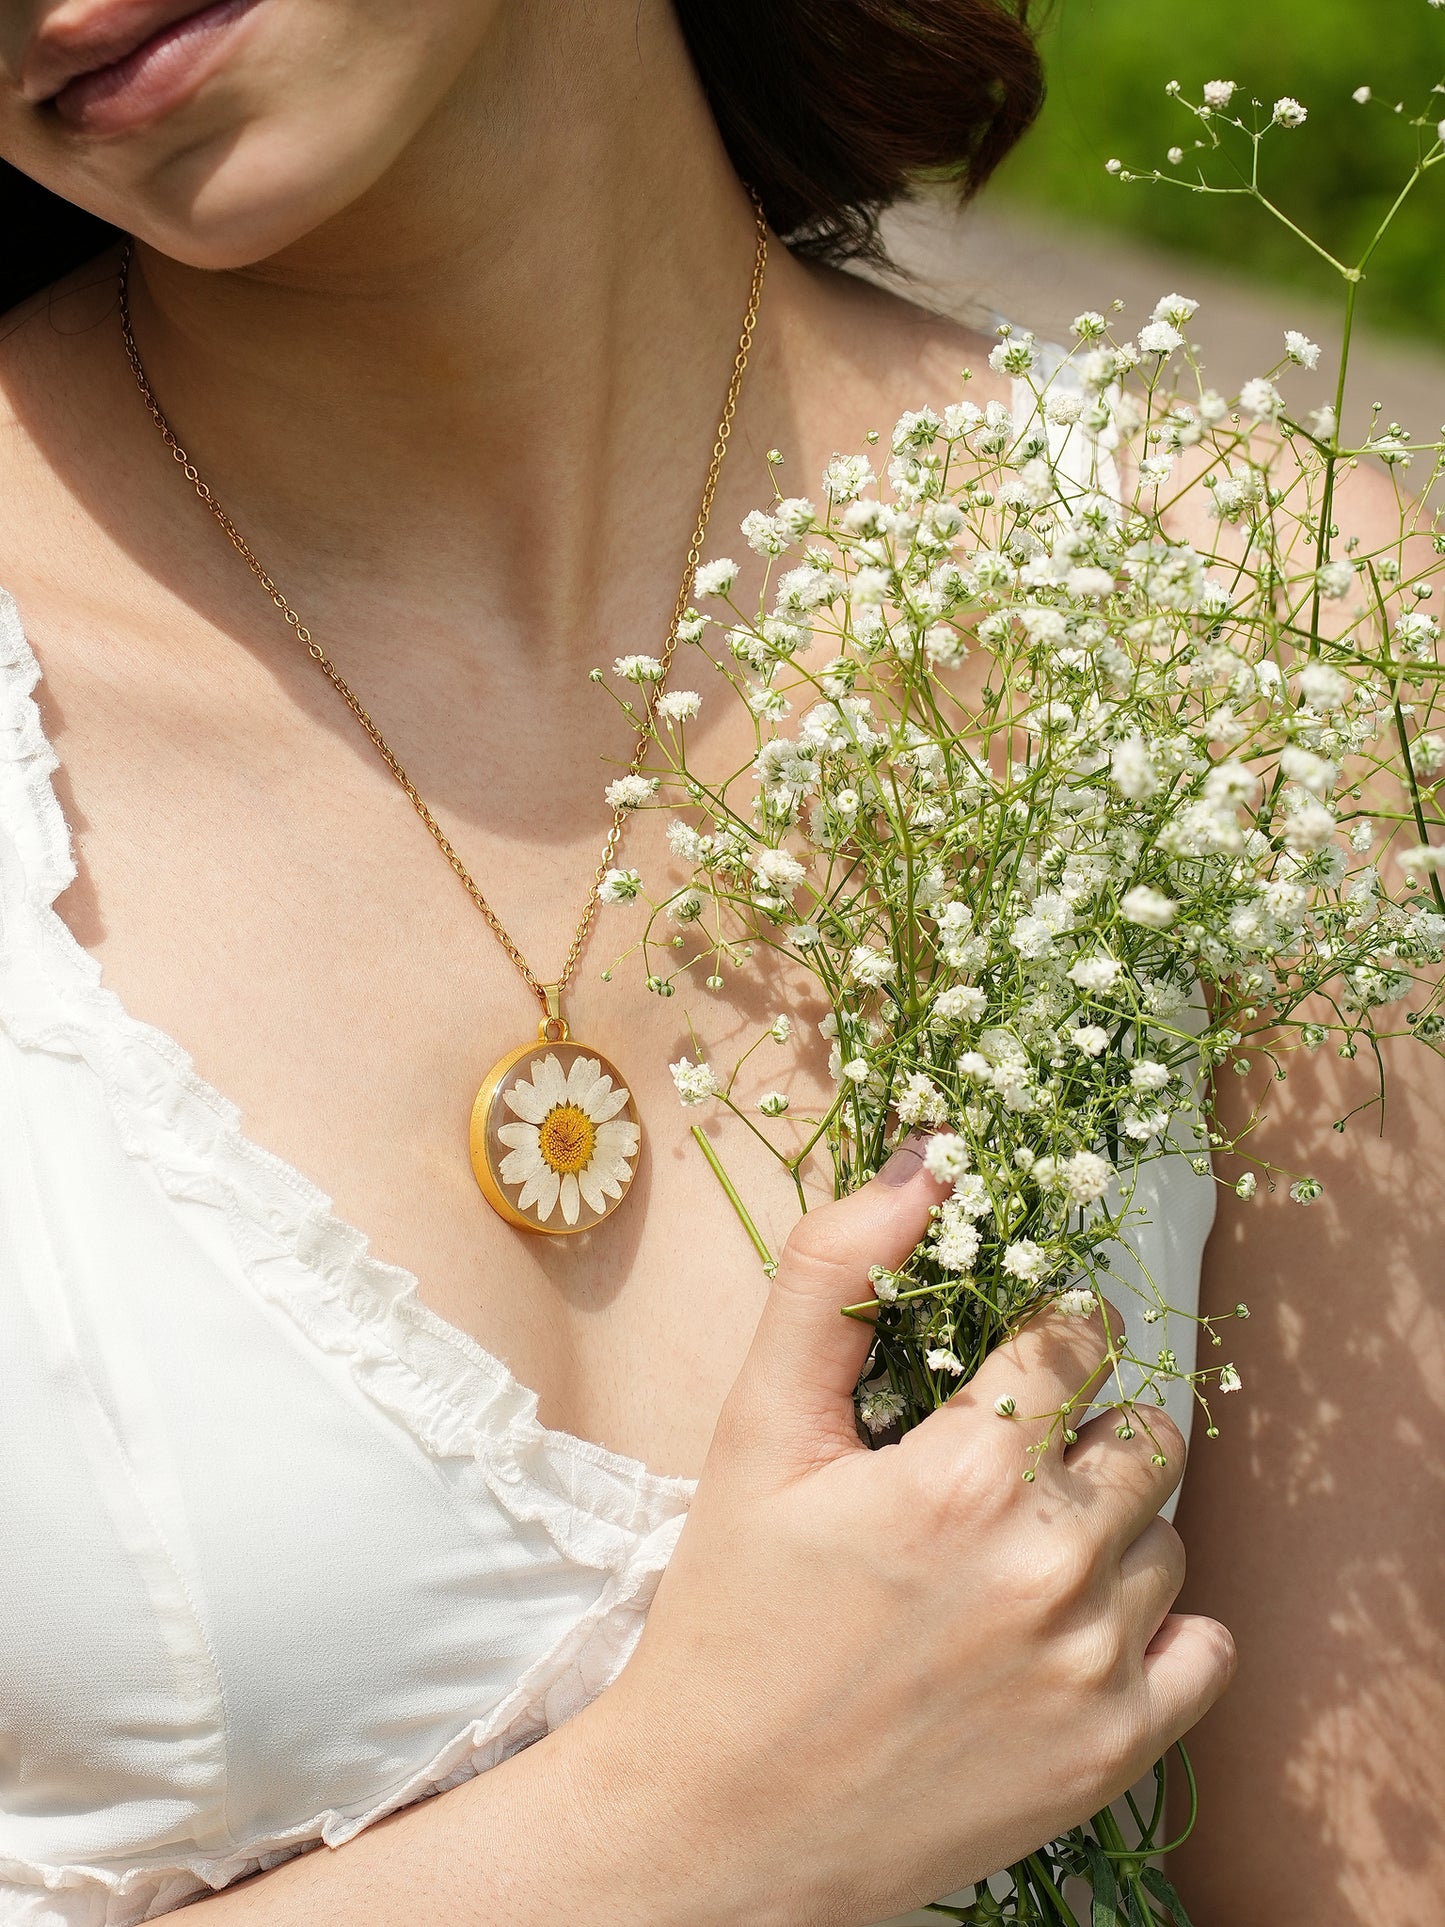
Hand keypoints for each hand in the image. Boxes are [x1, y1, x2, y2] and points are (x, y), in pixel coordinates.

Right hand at [586, 1134, 1235, 1925]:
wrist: (719, 1820)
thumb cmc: (731, 1614)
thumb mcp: (756, 1431)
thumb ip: (833, 1277)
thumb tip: (922, 1160)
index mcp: (962, 1476)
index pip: (1072, 1342)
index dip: (1045, 1334)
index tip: (1017, 1357)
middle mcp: (1047, 1567)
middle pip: (1139, 1433)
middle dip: (1082, 1430)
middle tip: (1006, 1467)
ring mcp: (1090, 1668)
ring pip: (1167, 1536)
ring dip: (1111, 1527)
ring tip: (1017, 1555)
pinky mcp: (1112, 1752)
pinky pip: (1205, 1646)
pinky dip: (1159, 1627)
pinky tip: (1071, 1626)